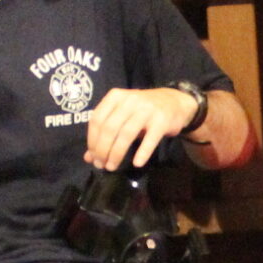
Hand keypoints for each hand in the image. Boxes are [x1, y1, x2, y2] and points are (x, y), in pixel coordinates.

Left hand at [84, 86, 198, 171]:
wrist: (174, 102)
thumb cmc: (143, 110)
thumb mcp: (122, 116)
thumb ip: (105, 133)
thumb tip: (89, 158)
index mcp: (116, 96)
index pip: (97, 119)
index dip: (92, 140)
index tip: (93, 157)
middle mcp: (130, 100)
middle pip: (110, 128)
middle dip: (102, 150)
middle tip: (101, 165)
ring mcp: (147, 109)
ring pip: (126, 134)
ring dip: (117, 153)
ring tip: (112, 166)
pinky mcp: (162, 120)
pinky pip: (150, 139)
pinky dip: (142, 152)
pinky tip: (136, 163)